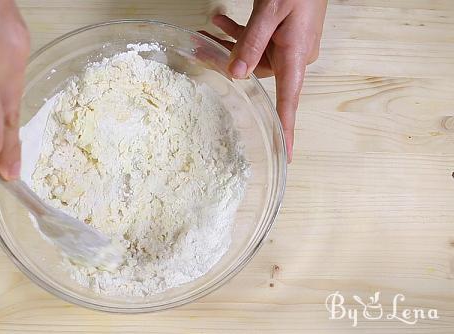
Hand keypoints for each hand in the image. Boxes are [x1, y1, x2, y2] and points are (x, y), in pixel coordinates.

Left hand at [201, 0, 326, 161]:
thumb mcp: (271, 12)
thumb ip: (251, 41)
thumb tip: (235, 74)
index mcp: (296, 56)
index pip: (289, 102)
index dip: (286, 130)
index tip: (286, 155)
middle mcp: (294, 55)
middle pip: (258, 72)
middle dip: (228, 63)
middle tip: (201, 49)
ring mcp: (290, 44)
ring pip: (254, 54)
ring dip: (230, 44)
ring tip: (207, 28)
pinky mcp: (285, 33)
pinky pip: (259, 40)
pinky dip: (241, 33)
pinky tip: (220, 21)